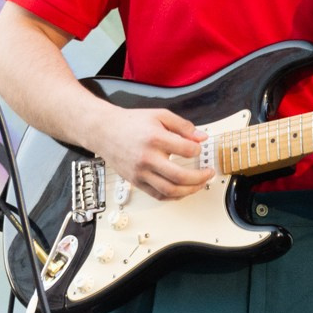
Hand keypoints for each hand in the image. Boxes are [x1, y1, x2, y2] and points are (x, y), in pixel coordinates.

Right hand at [93, 105, 212, 199]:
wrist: (104, 131)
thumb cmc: (130, 123)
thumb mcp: (160, 115)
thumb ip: (183, 126)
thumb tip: (201, 137)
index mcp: (155, 139)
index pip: (186, 150)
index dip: (198, 150)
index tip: (199, 148)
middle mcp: (147, 158)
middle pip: (179, 176)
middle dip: (200, 177)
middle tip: (208, 173)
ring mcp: (140, 173)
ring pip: (170, 191)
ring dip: (190, 190)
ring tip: (200, 184)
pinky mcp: (135, 182)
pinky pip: (158, 195)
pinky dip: (174, 196)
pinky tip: (183, 190)